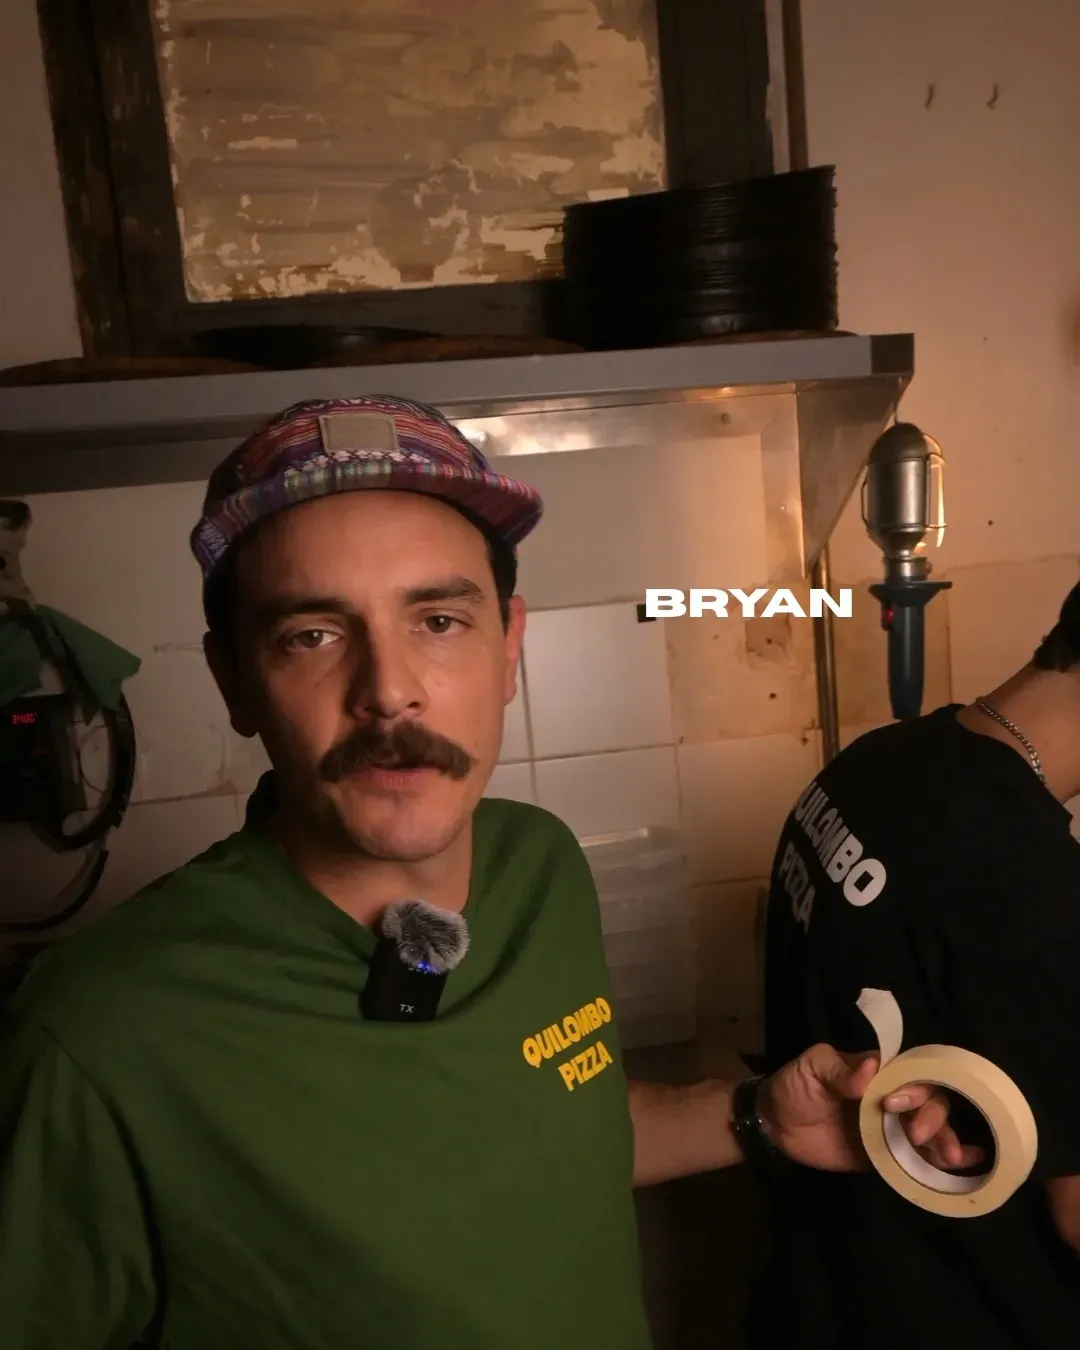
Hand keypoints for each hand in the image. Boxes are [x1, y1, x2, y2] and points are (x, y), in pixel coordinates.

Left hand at [760, 1043, 984, 1172]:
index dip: (915, 1086)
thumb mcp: (811, 1069)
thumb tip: (870, 1068)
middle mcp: (892, 1097)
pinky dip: (941, 1161)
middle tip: (917, 1135)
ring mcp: (892, 1127)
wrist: (775, 1127)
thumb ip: (839, 1070)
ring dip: (946, 1140)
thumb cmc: (794, 1087)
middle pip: (930, 1101)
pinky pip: (918, 1157)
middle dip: (933, 1117)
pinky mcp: (886, 1156)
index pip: (911, 1072)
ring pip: (931, 1130)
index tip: (895, 1105)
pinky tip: (963, 1164)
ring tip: (951, 1157)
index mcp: (878, 1071)